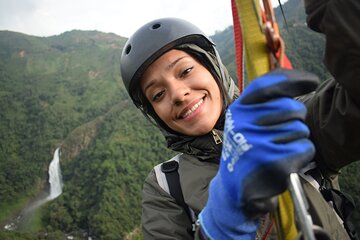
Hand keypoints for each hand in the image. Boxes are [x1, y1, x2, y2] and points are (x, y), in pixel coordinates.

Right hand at [199, 69, 319, 238]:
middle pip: (292, 107)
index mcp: (238, 110)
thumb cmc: (246, 150)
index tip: (311, 81)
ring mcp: (257, 143)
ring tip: (278, 150)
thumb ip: (266, 101)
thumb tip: (304, 81)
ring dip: (296, 140)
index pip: (267, 85)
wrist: (234, 187)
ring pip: (301, 129)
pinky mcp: (272, 162)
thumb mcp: (245, 121)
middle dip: (295, 119)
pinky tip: (285, 162)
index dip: (293, 79)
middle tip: (282, 132)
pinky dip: (301, 156)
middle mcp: (244, 123)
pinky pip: (305, 148)